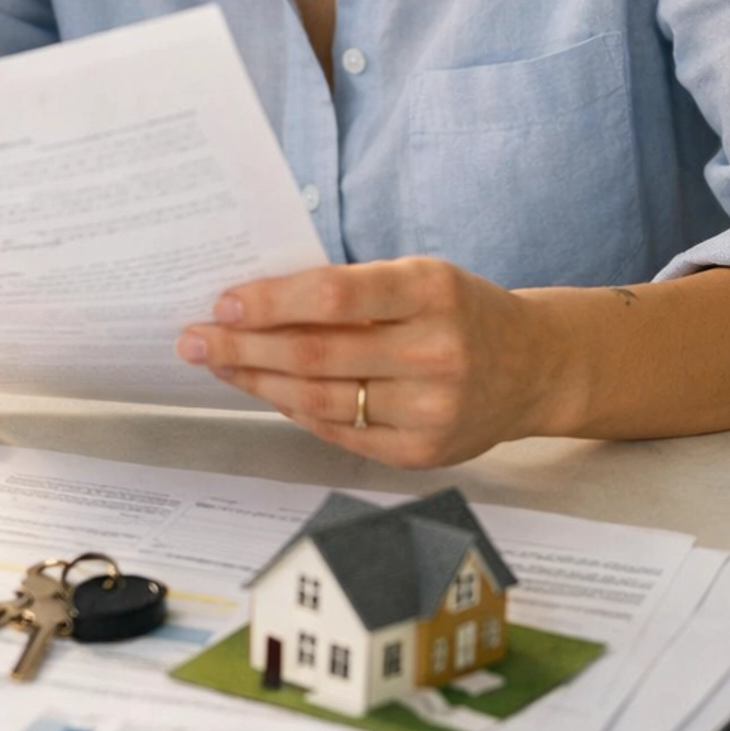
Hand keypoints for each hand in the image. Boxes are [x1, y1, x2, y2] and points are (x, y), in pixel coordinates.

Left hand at [176, 258, 561, 466]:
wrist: (536, 367)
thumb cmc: (463, 311)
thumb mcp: (422, 277)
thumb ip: (354, 289)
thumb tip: (258, 302)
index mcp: (433, 292)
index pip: (335, 294)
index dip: (272, 300)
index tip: (224, 301)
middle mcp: (436, 353)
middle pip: (316, 354)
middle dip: (242, 346)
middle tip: (193, 337)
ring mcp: (430, 410)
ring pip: (319, 399)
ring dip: (256, 381)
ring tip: (218, 362)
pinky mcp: (421, 453)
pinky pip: (339, 431)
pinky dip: (294, 409)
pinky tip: (265, 390)